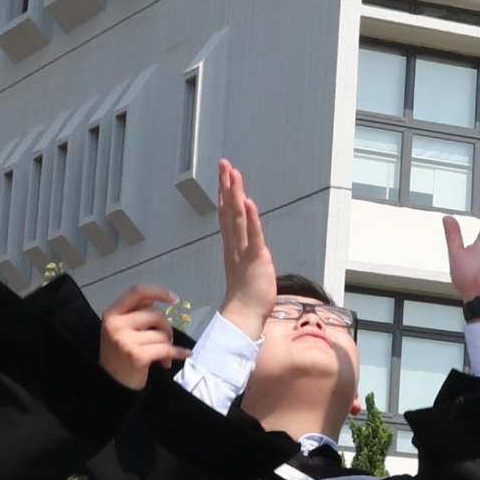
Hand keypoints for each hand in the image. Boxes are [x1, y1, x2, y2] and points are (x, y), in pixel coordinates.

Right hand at [99, 285, 184, 389]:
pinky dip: (178, 352)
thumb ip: (135, 314)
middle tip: (166, 340)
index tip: (173, 298)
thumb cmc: (119, 356)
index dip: (158, 291)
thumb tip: (157, 300)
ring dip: (168, 344)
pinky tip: (183, 354)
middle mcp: (116, 324)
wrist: (111, 386)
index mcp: (112, 314)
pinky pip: (166, 349)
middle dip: (166, 326)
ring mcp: (125, 340)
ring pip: (161, 333)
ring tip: (162, 355)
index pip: (137, 292)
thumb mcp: (120, 330)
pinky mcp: (137, 355)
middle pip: (155, 313)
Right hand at [215, 161, 275, 337]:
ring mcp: (243, 250)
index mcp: (233, 245)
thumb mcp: (246, 266)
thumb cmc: (247, 294)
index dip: (224, 192)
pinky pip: (252, 236)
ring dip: (235, 194)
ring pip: (237, 217)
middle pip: (228, 209)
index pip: (226, 214)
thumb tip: (247, 244)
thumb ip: (245, 252)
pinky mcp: (256, 259)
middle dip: (226, 185)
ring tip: (233, 174)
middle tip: (224, 164)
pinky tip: (248, 202)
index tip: (224, 174)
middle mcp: (235, 244)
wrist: (244, 315)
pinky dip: (250, 218)